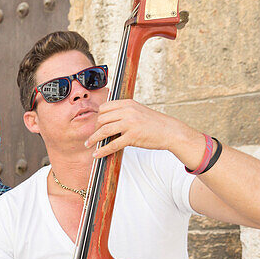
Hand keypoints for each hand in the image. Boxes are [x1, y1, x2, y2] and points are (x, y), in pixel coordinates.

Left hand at [86, 99, 201, 161]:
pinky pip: (112, 144)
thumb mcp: (138, 111)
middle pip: (101, 119)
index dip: (98, 117)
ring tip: (89, 145)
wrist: (170, 131)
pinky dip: (102, 150)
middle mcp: (128, 111)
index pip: (104, 107)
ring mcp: (130, 124)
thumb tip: (107, 120)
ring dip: (93, 139)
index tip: (96, 126)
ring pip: (104, 131)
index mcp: (128, 104)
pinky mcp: (132, 136)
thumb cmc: (154, 124)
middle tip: (93, 137)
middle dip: (94, 129)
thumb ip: (124, 113)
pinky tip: (97, 155)